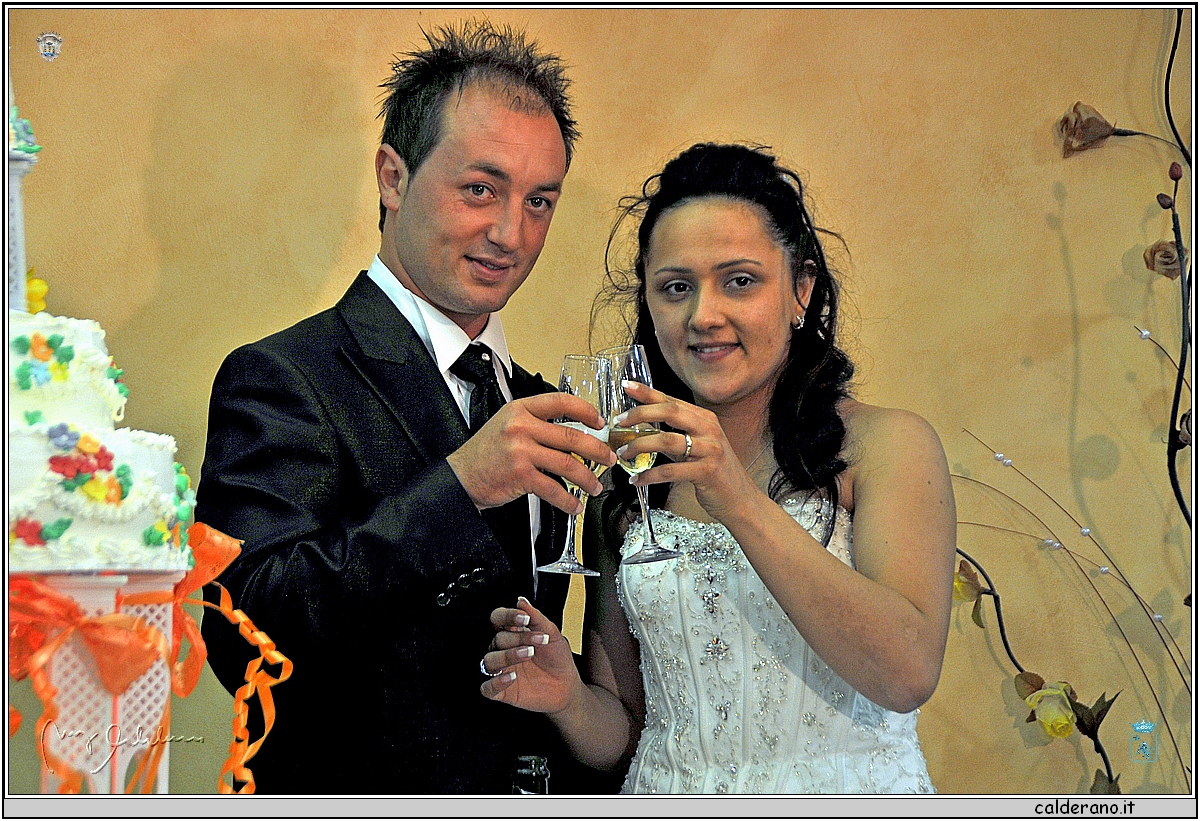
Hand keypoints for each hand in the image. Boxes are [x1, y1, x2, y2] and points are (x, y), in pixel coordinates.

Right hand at [447, 393, 615, 513]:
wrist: (460, 477)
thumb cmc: (484, 453)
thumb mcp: (507, 425)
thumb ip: (536, 424)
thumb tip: (573, 435)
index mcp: (520, 409)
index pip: (561, 402)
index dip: (586, 410)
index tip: (599, 422)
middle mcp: (521, 426)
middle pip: (572, 436)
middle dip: (597, 450)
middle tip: (609, 458)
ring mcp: (521, 450)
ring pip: (568, 464)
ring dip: (587, 478)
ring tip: (594, 486)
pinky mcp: (520, 474)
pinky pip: (553, 488)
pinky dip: (568, 500)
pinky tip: (574, 505)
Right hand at [480, 598, 579, 714]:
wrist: (567, 685)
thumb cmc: (558, 658)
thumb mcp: (552, 634)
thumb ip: (536, 617)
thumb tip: (522, 601)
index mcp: (513, 633)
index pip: (498, 619)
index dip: (507, 616)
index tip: (524, 618)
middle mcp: (504, 650)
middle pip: (497, 639)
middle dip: (518, 638)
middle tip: (538, 641)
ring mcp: (502, 670)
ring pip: (489, 660)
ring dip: (507, 656)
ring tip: (528, 654)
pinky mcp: (503, 691)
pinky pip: (487, 688)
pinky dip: (495, 682)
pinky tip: (511, 677)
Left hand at [612, 381, 763, 523]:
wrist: (740, 500)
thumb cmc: (715, 473)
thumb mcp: (696, 448)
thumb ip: (673, 436)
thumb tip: (641, 429)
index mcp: (705, 419)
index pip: (671, 400)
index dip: (647, 392)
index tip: (627, 386)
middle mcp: (709, 429)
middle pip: (669, 412)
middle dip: (640, 414)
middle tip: (619, 422)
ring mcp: (710, 449)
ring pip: (667, 440)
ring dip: (639, 446)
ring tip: (623, 453)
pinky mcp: (707, 472)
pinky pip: (670, 471)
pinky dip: (650, 476)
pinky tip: (637, 480)